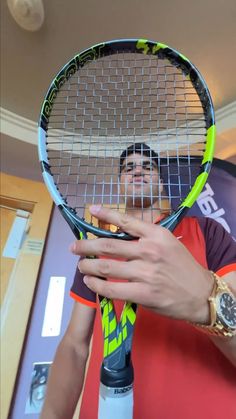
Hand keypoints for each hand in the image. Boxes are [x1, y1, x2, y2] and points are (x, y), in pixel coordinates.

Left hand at [70, 205, 213, 323]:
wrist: (201, 294)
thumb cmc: (183, 266)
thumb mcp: (169, 243)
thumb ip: (146, 237)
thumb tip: (118, 234)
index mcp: (157, 234)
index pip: (126, 221)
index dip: (106, 214)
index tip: (91, 209)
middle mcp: (150, 250)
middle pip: (109, 245)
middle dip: (87, 245)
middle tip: (75, 247)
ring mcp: (146, 273)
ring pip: (107, 267)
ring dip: (88, 266)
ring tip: (81, 266)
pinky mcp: (143, 294)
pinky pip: (112, 289)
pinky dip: (97, 285)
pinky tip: (91, 282)